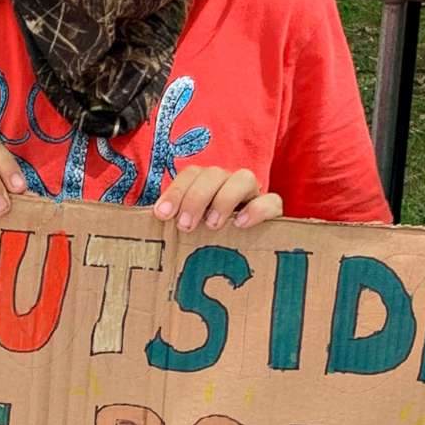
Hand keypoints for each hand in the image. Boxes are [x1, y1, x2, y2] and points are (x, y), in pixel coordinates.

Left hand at [152, 165, 282, 233]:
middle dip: (196, 198)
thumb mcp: (192, 230)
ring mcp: (253, 193)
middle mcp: (229, 182)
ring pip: (243, 178)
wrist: (255, 250)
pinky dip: (257, 209)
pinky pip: (271, 200)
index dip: (175, 191)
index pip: (191, 174)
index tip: (162, 215)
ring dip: (224, 199)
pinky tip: (241, 225)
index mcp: (207, 184)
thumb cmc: (213, 240)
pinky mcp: (273, 209)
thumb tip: (150, 224)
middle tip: (185, 225)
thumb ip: (176, 223)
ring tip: (213, 225)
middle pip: (214, 174)